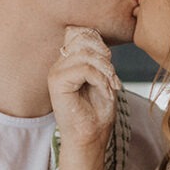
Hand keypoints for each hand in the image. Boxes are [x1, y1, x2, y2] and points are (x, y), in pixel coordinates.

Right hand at [48, 26, 120, 147]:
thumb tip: (99, 38)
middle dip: (105, 56)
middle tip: (113, 78)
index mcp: (69, 61)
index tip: (109, 65)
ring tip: (110, 87)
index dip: (99, 42)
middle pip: (84, 38)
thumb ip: (99, 57)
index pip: (79, 32)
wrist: (90, 137)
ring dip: (106, 70)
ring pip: (86, 54)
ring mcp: (56, 72)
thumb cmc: (98, 111)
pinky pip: (85, 69)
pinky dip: (101, 80)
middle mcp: (60, 64)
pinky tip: (104, 93)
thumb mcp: (103, 77)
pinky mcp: (57, 82)